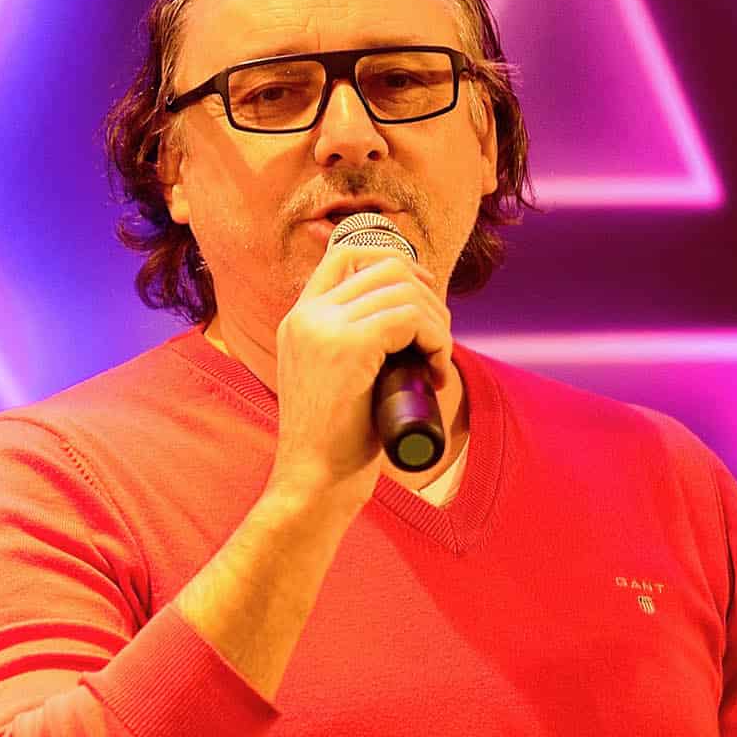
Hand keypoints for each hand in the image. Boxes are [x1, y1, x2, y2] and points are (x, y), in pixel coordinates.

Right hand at [265, 239, 452, 512]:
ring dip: (437, 325)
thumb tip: (404, 320)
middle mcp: (307, 315)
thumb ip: (348, 344)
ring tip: (437, 364)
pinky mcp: (348, 347)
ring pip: (405, 293)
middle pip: (386, 267)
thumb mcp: (333, 378)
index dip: (394, 262)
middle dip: (428, 297)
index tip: (422, 295)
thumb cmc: (334, 443)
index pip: (345, 254)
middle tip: (437, 341)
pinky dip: (437, 341)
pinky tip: (436, 373)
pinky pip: (411, 319)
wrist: (313, 482)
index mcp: (298, 319)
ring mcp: (324, 328)